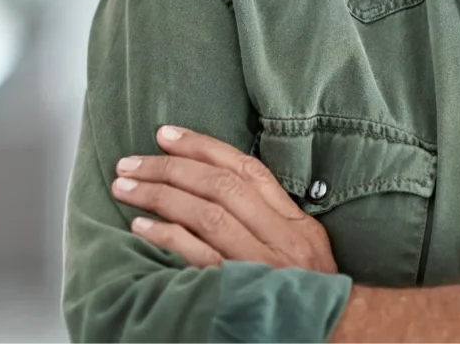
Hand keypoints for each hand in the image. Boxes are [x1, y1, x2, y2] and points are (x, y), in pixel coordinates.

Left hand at [110, 125, 336, 273]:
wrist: (332, 333)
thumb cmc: (309, 294)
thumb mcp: (305, 249)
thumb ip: (272, 220)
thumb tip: (224, 189)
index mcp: (294, 221)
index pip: (247, 170)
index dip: (204, 147)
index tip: (167, 135)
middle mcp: (280, 236)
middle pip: (222, 186)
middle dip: (172, 167)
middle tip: (132, 161)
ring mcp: (260, 264)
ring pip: (208, 214)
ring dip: (162, 196)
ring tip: (126, 187)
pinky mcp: (239, 291)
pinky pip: (199, 257)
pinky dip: (168, 237)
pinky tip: (142, 227)